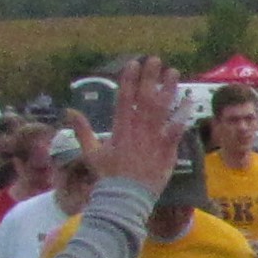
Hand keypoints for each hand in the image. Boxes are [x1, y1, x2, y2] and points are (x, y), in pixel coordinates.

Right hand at [84, 56, 184, 194]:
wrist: (126, 197)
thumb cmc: (108, 176)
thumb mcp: (91, 153)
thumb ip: (82, 130)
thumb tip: (69, 111)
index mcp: (120, 128)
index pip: (124, 97)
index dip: (129, 79)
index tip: (133, 63)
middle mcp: (138, 129)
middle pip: (145, 97)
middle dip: (150, 77)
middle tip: (155, 60)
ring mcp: (153, 138)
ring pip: (163, 108)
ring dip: (168, 88)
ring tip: (173, 72)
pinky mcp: (167, 149)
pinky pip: (177, 128)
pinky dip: (183, 114)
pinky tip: (189, 101)